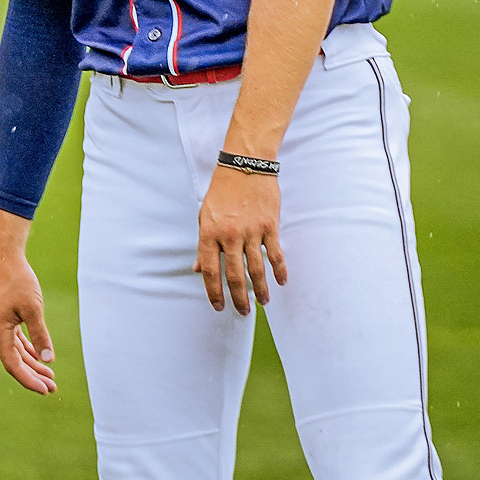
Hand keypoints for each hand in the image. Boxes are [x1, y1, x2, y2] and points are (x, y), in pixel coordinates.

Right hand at [0, 214, 54, 393]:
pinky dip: (28, 350)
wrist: (3, 256)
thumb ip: (40, 335)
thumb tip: (48, 361)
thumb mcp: (33, 309)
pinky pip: (15, 340)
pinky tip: (40, 357)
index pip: (13, 364)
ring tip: (50, 376)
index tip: (46, 390)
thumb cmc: (18, 280)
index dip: (29, 380)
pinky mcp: (3, 317)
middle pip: (14, 361)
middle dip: (33, 375)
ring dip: (32, 364)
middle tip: (53, 388)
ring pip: (15, 352)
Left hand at [197, 165, 285, 313]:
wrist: (244, 167)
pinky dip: (279, 270)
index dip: (213, 291)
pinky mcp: (269, 226)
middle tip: (242, 313)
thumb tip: (198, 269)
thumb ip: (203, 244)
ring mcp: (250, 231)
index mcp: (209, 233)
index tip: (218, 306)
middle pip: (233, 274)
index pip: (209, 270)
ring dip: (260, 289)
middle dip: (238, 297)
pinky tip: (281, 282)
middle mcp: (229, 235)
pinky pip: (275, 254)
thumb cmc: (221, 192)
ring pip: (256, 269)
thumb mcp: (204, 216)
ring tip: (262, 303)